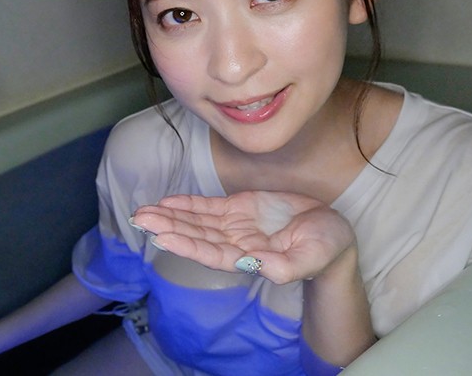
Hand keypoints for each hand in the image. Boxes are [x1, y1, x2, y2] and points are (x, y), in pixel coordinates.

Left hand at [131, 191, 354, 283]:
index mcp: (249, 260)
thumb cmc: (324, 248)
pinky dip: (186, 204)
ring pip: (196, 222)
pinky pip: (206, 207)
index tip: (162, 238)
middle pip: (195, 237)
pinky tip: (166, 202)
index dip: (187, 245)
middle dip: (168, 228)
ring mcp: (233, 226)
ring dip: (170, 216)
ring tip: (144, 212)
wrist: (331, 231)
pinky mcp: (237, 209)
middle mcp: (234, 245)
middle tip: (140, 220)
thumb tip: (262, 268)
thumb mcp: (312, 257)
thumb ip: (289, 266)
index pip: (212, 254)